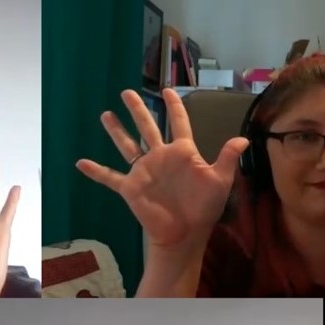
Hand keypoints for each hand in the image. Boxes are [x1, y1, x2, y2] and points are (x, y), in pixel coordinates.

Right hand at [76, 88, 249, 251]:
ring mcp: (144, 171)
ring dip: (116, 131)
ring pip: (127, 145)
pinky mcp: (131, 187)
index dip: (174, 106)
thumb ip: (227, 158)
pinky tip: (80, 163)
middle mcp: (160, 157)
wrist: (184, 234)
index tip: (168, 90)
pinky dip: (95, 171)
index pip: (179, 122)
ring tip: (105, 115)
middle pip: (147, 127)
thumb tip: (244, 139)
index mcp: (182, 152)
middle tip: (127, 92)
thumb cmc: (204, 209)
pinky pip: (110, 177)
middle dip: (138, 109)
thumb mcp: (219, 181)